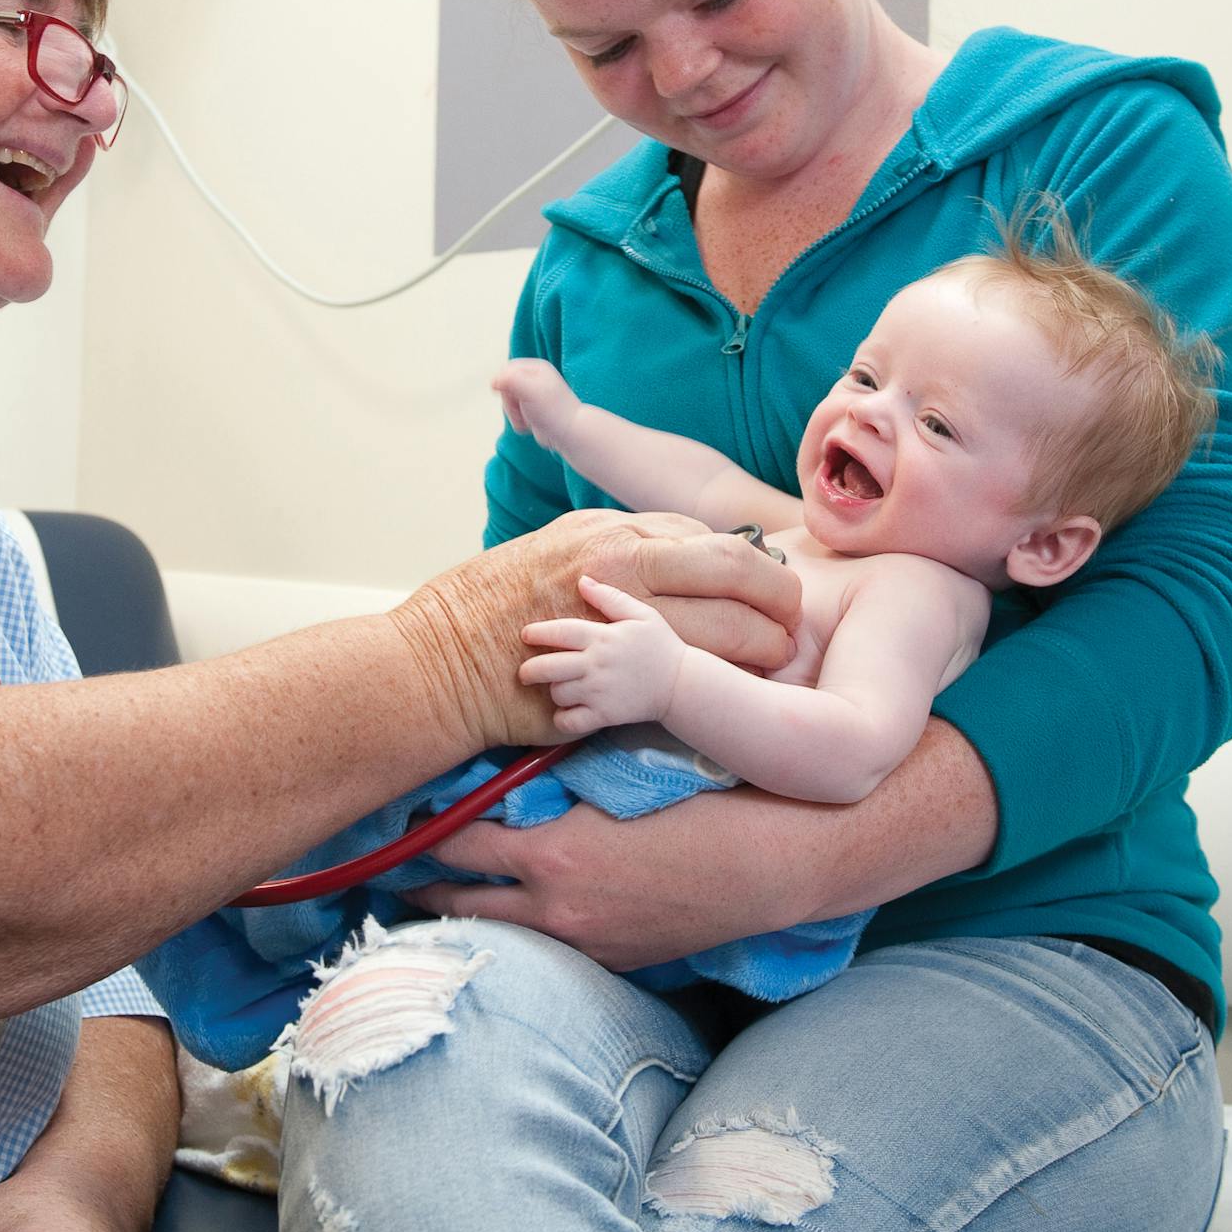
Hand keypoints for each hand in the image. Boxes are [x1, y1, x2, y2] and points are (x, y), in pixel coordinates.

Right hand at [391, 514, 800, 751]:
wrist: (438, 661)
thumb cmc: (491, 605)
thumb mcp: (557, 548)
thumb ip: (620, 551)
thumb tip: (676, 557)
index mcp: (611, 531)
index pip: (711, 537)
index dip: (750, 567)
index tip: (763, 591)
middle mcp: (622, 563)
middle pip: (738, 568)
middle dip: (780, 598)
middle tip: (793, 626)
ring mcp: (620, 620)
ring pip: (730, 629)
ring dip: (765, 649)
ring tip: (779, 666)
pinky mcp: (615, 674)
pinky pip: (692, 679)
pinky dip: (724, 688)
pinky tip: (734, 700)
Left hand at [407, 789, 804, 971]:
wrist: (765, 864)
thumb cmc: (695, 805)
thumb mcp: (611, 784)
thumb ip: (550, 788)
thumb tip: (502, 780)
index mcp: (551, 857)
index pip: (458, 845)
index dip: (423, 831)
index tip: (400, 817)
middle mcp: (557, 910)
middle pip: (461, 904)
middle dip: (421, 888)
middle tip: (390, 872)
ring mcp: (584, 945)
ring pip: (499, 937)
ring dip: (465, 917)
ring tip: (429, 902)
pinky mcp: (612, 963)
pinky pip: (547, 952)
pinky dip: (519, 935)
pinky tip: (507, 922)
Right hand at [494, 358, 580, 451]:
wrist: (569, 434)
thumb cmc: (552, 410)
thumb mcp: (529, 389)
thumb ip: (509, 380)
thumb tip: (493, 381)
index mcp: (536, 368)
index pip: (507, 370)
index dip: (504, 383)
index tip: (512, 395)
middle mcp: (534, 380)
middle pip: (505, 388)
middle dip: (510, 402)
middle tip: (524, 408)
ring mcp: (532, 397)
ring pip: (507, 403)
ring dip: (514, 415)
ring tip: (530, 419)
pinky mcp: (531, 411)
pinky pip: (514, 415)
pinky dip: (519, 422)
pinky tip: (531, 425)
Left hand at [520, 575, 684, 736]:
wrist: (683, 685)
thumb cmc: (660, 646)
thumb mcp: (641, 614)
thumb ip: (609, 597)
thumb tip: (582, 580)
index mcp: (603, 637)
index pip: (560, 632)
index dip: (538, 632)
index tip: (525, 635)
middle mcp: (596, 664)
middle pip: (548, 667)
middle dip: (529, 670)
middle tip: (525, 673)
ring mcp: (600, 692)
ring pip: (558, 694)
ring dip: (553, 692)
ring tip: (559, 688)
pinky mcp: (605, 715)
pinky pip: (571, 722)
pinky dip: (562, 720)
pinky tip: (567, 712)